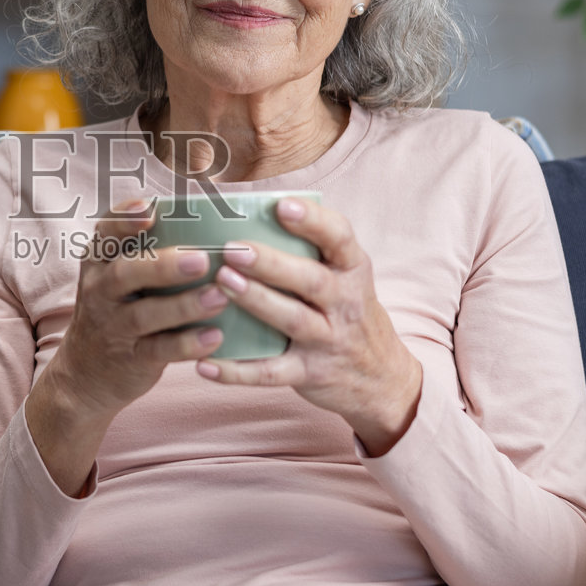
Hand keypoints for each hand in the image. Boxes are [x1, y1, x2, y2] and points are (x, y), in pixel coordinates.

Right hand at [43, 200, 230, 418]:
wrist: (85, 372)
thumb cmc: (119, 307)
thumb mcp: (118, 275)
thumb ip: (151, 249)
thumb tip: (215, 217)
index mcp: (100, 260)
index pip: (106, 232)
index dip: (125, 219)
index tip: (149, 210)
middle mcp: (101, 289)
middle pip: (125, 273)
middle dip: (163, 265)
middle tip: (201, 260)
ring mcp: (114, 326)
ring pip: (144, 314)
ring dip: (183, 306)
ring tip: (219, 296)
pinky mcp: (131, 358)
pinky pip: (159, 351)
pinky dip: (187, 344)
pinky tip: (215, 336)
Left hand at [194, 197, 421, 455]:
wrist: (381, 379)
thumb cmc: (347, 312)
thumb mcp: (347, 276)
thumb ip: (313, 248)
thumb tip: (252, 207)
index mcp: (352, 270)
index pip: (339, 238)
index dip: (313, 221)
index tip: (282, 206)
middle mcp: (345, 303)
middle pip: (311, 280)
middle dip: (272, 263)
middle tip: (233, 249)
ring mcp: (329, 340)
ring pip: (293, 321)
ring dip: (257, 302)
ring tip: (222, 283)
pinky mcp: (309, 374)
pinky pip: (271, 373)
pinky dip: (237, 371)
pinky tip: (204, 364)